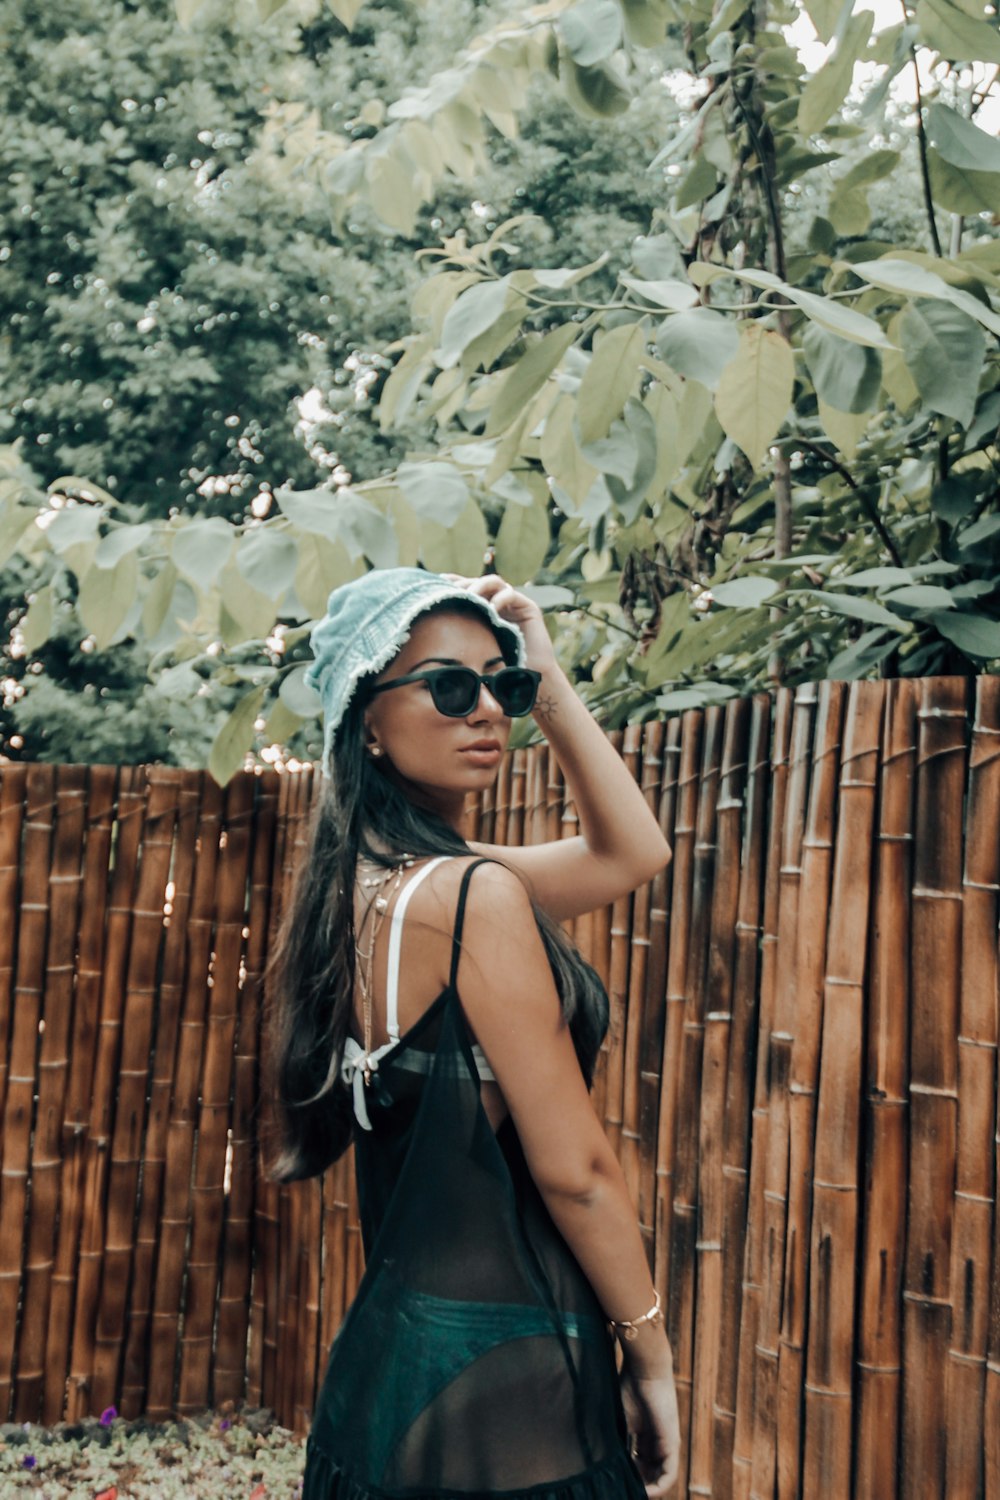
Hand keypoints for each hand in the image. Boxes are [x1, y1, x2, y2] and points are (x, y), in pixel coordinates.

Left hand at [440, 573, 558, 676]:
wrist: (526, 681)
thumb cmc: (498, 670)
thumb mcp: (472, 649)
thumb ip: (457, 636)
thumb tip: (424, 628)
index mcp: (483, 608)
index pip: (466, 588)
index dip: (452, 582)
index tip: (434, 583)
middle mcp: (497, 602)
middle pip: (477, 582)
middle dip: (463, 584)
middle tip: (451, 590)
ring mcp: (512, 603)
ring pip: (493, 582)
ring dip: (480, 587)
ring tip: (470, 597)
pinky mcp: (528, 607)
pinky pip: (511, 594)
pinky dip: (500, 598)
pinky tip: (492, 609)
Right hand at [619, 1366, 680, 1496]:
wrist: (644, 1369)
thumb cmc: (629, 1386)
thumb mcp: (619, 1420)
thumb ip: (617, 1441)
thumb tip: (603, 1463)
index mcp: (645, 1436)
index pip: (639, 1465)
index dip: (628, 1476)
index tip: (614, 1481)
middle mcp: (658, 1442)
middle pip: (649, 1474)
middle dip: (636, 1484)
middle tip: (620, 1489)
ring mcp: (667, 1444)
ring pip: (659, 1477)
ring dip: (646, 1489)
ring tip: (630, 1492)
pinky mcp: (672, 1443)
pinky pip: (669, 1474)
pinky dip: (658, 1487)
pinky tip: (645, 1492)